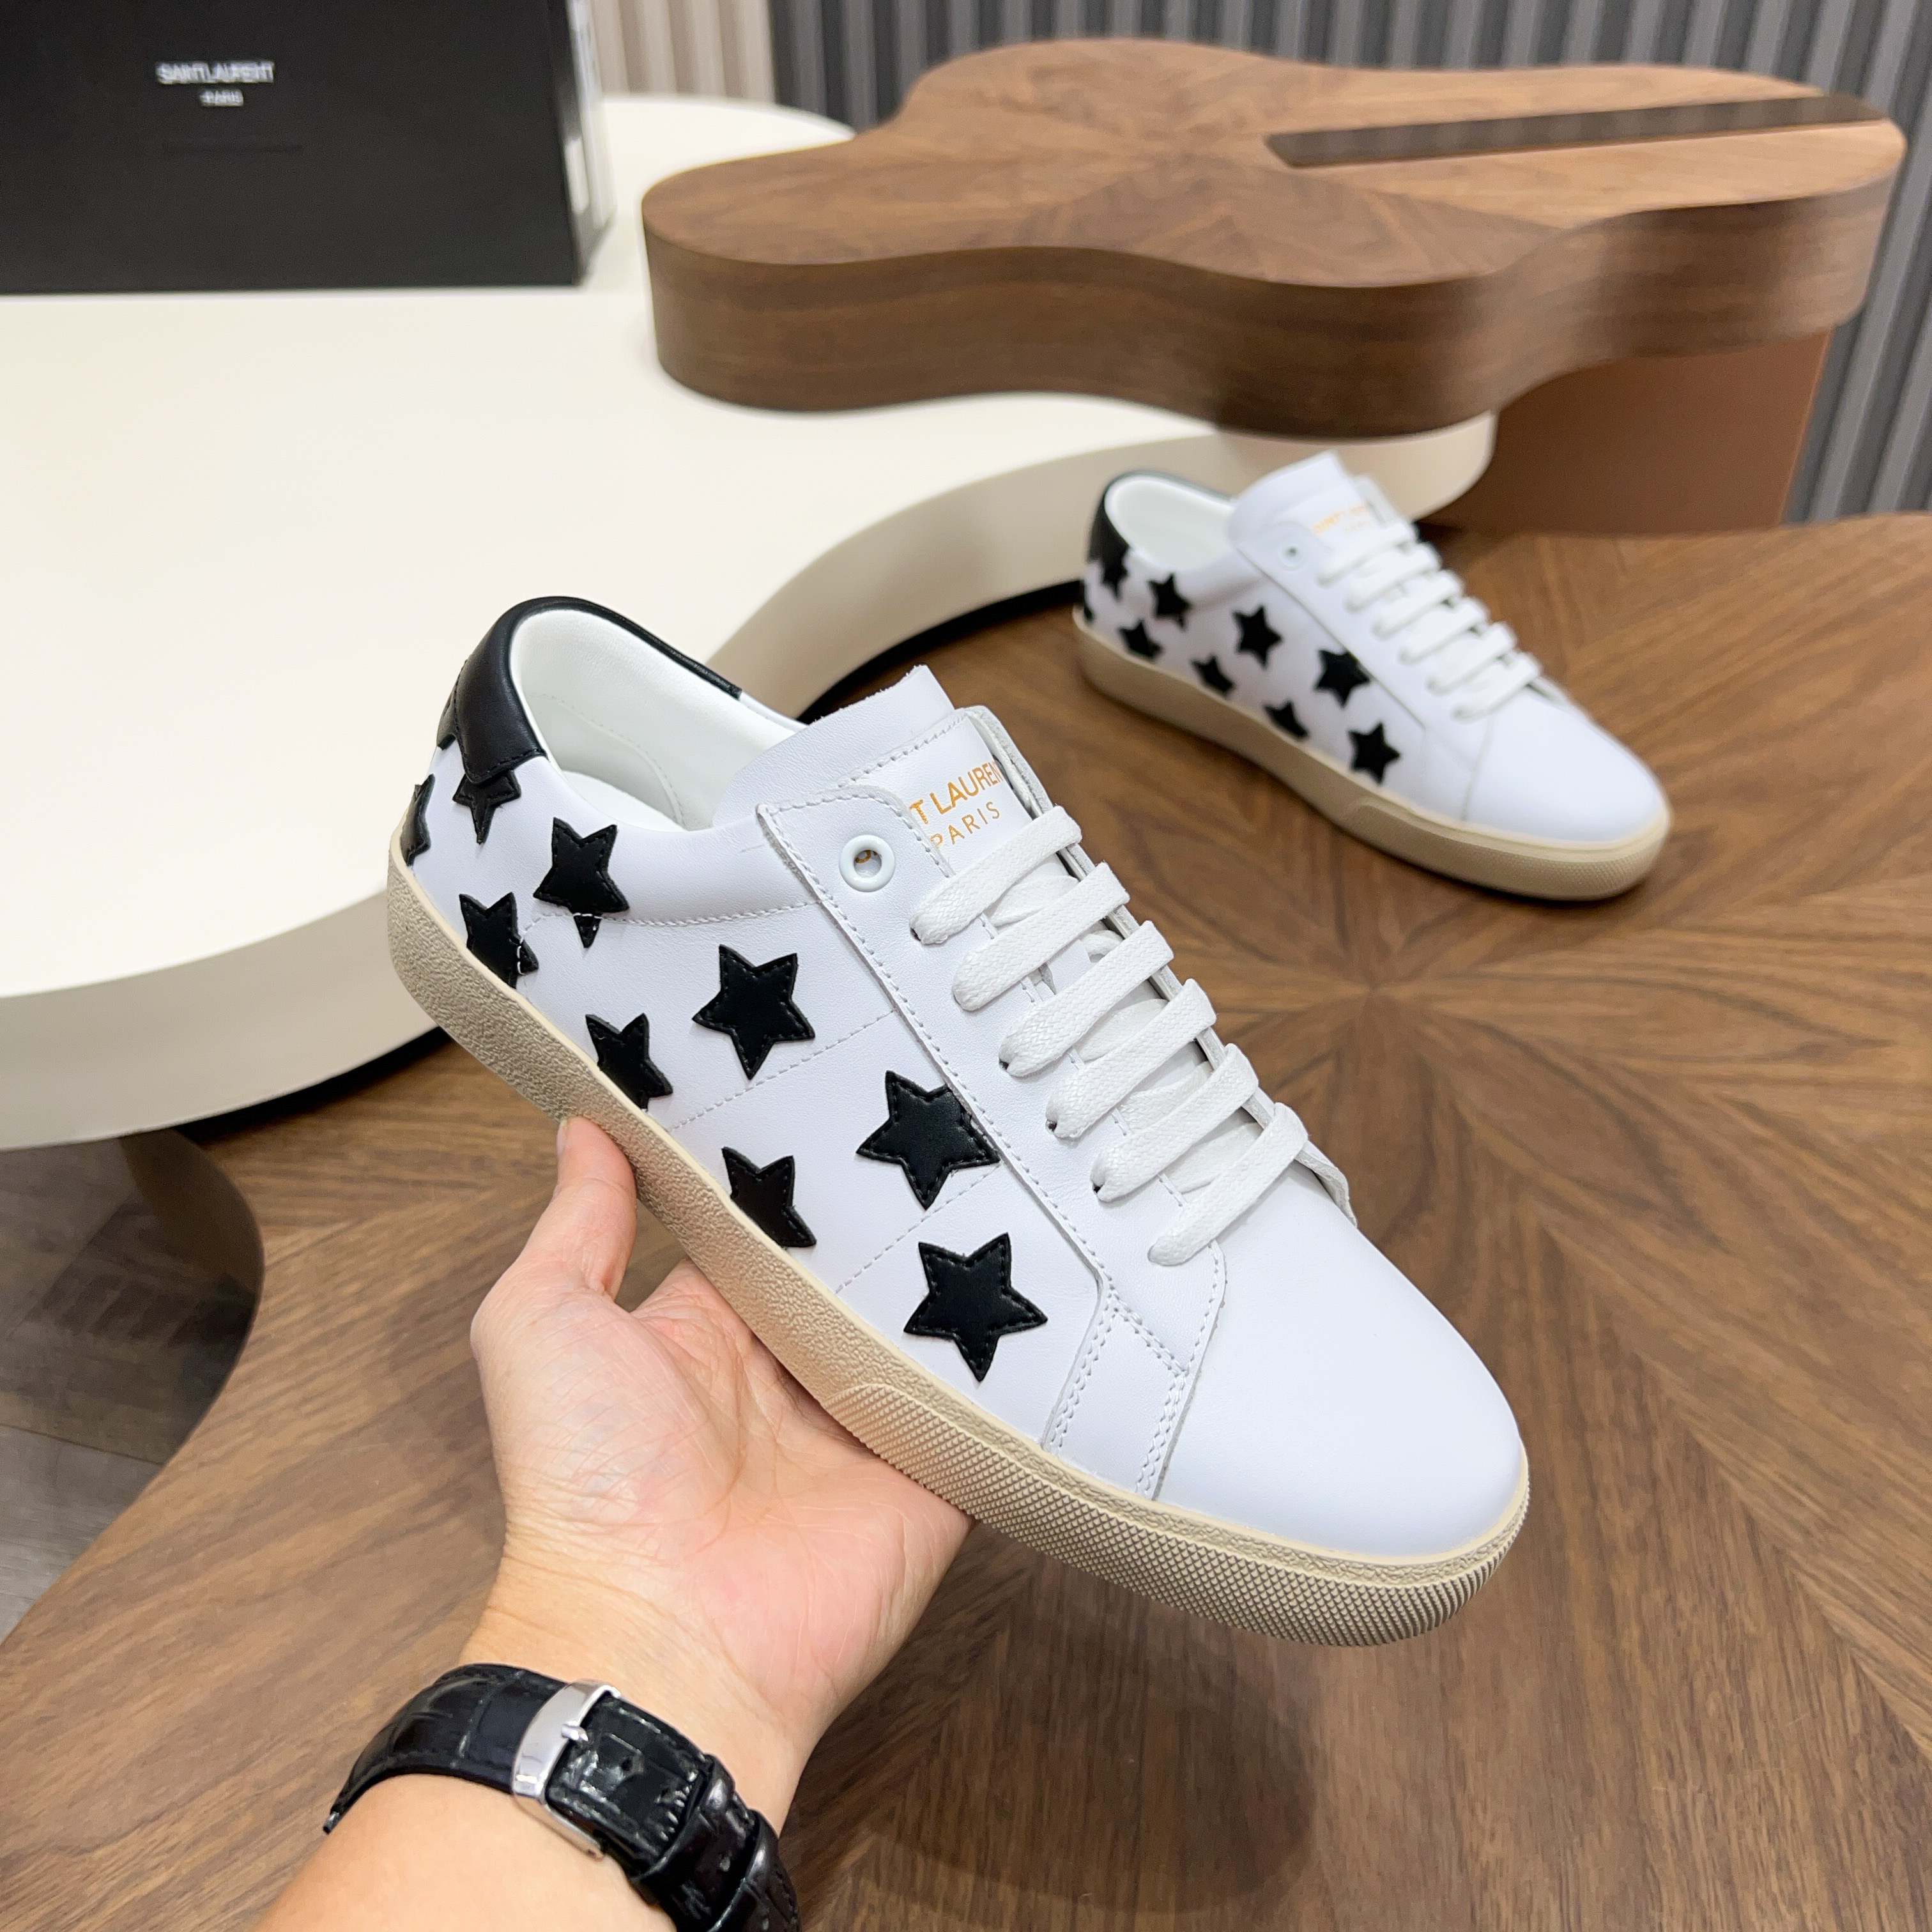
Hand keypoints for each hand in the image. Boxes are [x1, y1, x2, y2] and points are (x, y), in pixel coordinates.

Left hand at [461, 1116, 968, 1824]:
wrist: (663, 1638)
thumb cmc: (584, 1482)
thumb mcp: (543, 1322)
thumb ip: (578, 1225)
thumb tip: (585, 1125)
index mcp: (708, 1333)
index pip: (770, 1231)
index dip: (797, 1168)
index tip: (833, 1077)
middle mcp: (792, 1374)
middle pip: (858, 1270)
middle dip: (892, 1206)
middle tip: (946, 1101)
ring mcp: (870, 1424)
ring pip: (929, 1322)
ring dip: (959, 1264)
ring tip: (1012, 1160)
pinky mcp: (936, 1471)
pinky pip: (989, 1400)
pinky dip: (1017, 1352)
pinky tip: (1050, 1267)